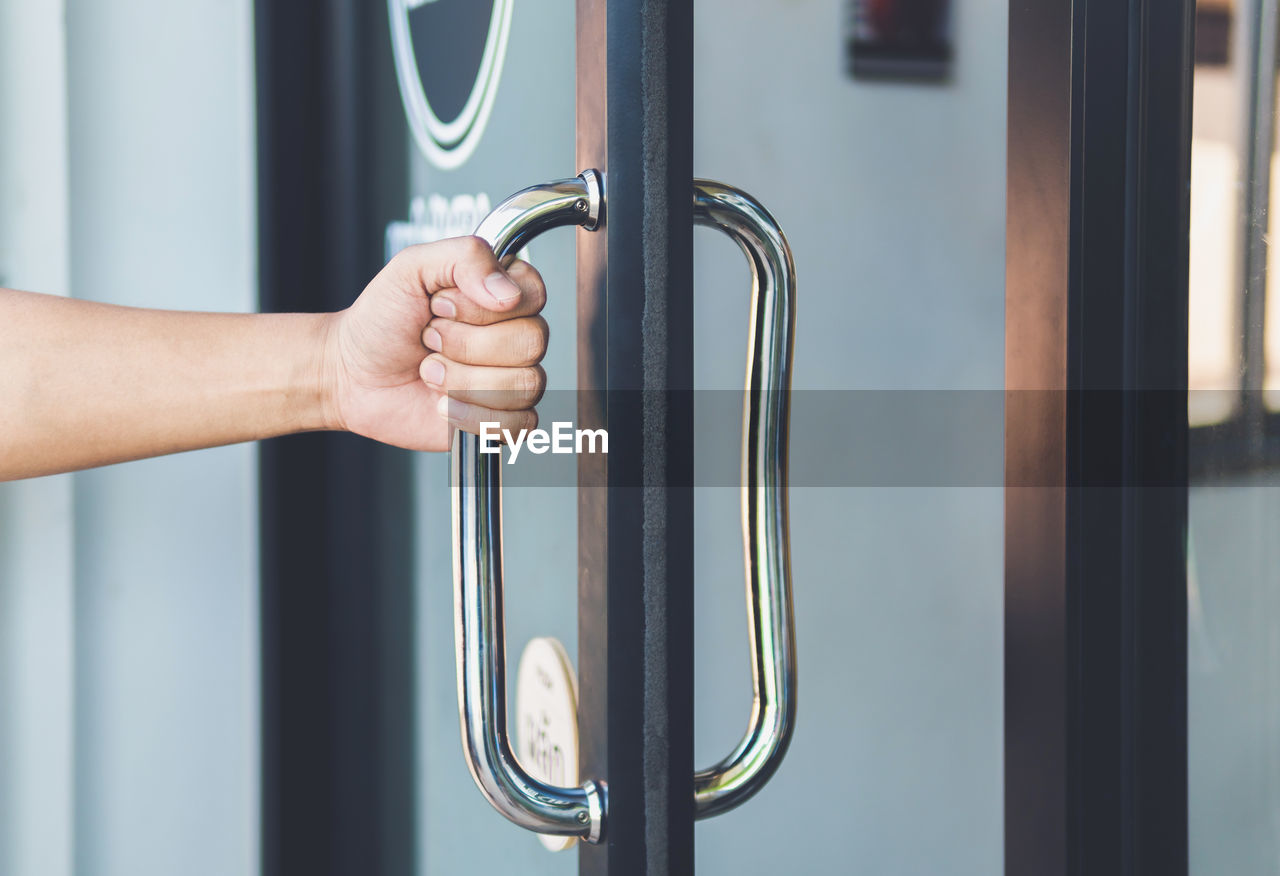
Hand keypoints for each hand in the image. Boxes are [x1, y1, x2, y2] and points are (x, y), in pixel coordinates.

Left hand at [323, 236, 547, 451]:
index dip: (484, 307)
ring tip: (431, 372)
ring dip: (463, 381)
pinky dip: (471, 415)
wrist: (351, 374)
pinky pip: (518, 423)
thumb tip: (508, 291)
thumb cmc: (380, 321)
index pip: (534, 295)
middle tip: (430, 340)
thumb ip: (466, 257)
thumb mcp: (411, 268)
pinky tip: (443, 405)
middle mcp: (514, 335)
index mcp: (502, 293)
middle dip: (466, 344)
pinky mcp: (501, 419)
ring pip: (525, 384)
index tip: (442, 305)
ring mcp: (511, 379)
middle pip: (531, 342)